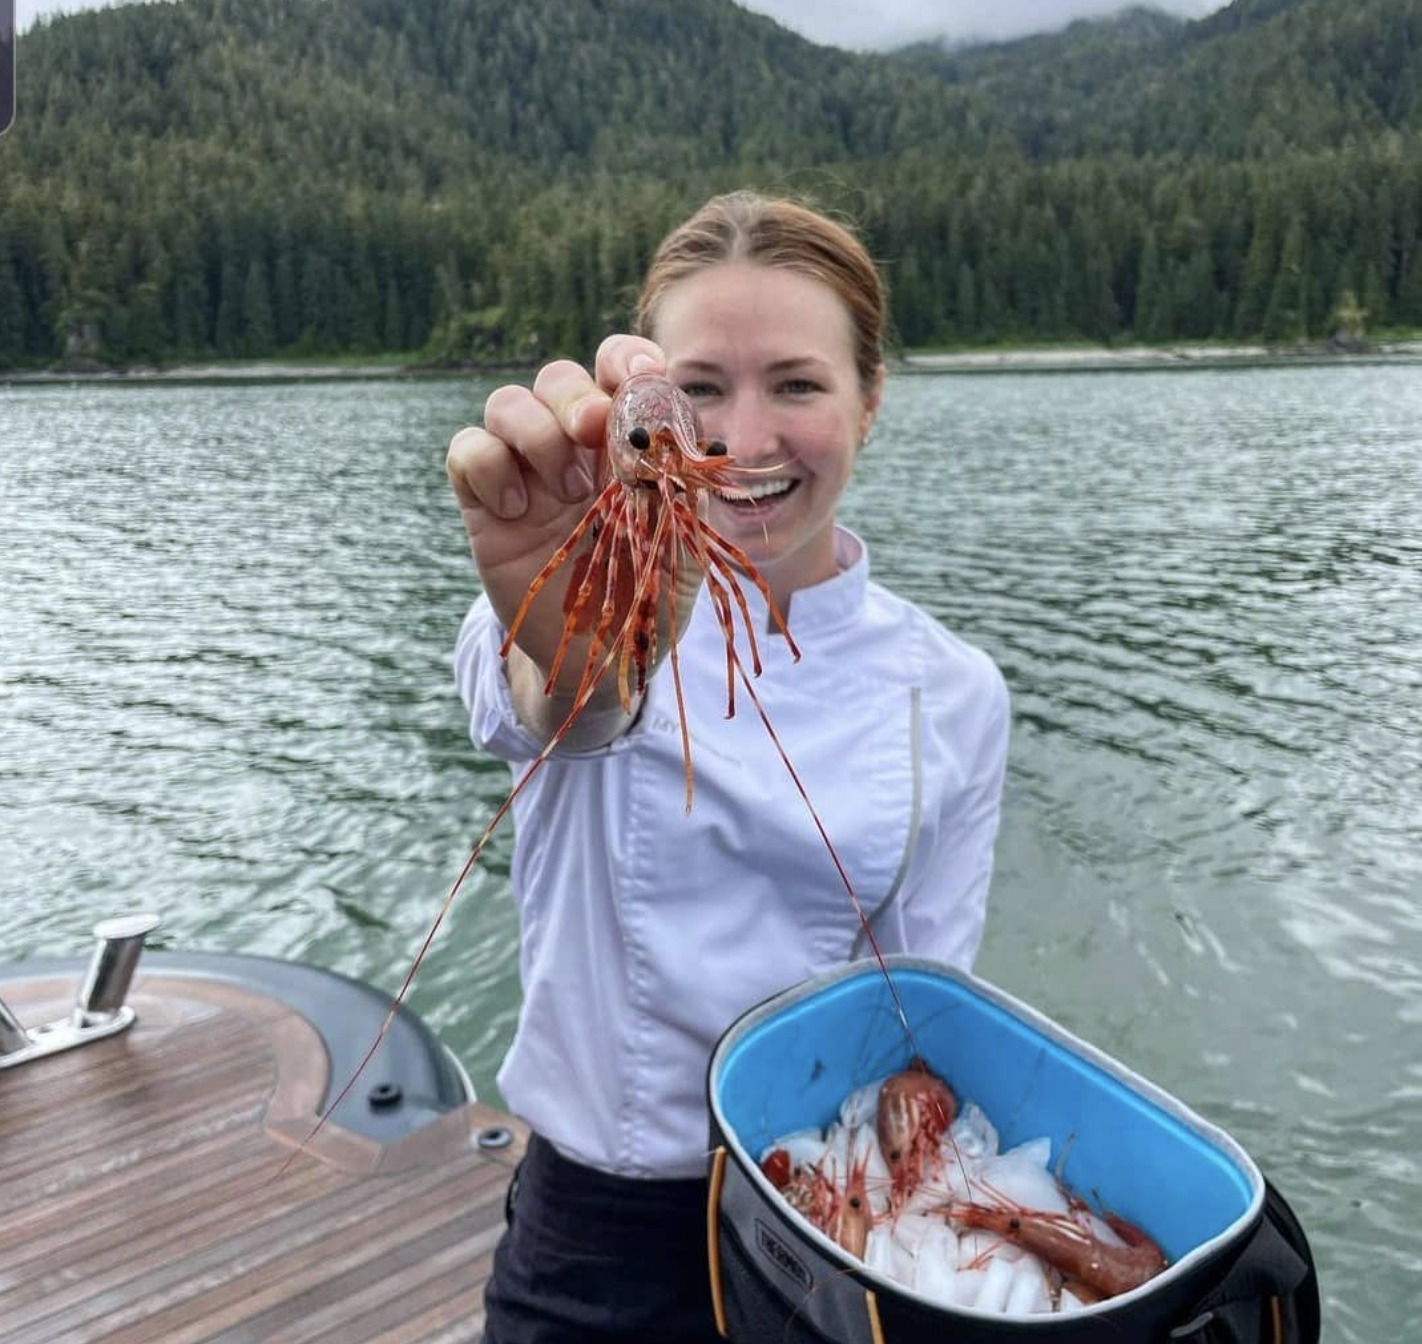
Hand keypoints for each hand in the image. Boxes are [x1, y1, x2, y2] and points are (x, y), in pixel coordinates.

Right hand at [447, 335, 685, 740]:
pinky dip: (489, 466)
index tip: (643, 378)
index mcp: (626, 442)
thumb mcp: (684, 542)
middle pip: (557, 377)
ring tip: (567, 492)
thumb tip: (679, 433)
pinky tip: (519, 510)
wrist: (603, 655)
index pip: (619, 369)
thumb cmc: (649, 594)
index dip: (627, 360)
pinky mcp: (485, 502)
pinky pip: (467, 451)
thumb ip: (683, 485)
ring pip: (507, 403)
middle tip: (595, 431)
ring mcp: (526, 472)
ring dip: (537, 434)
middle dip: (576, 395)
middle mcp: (573, 447)